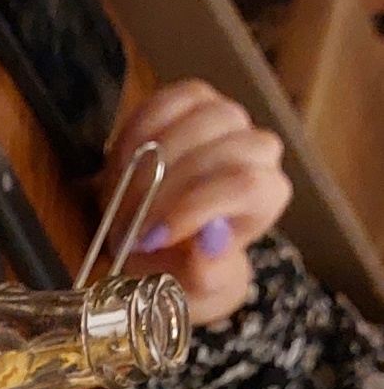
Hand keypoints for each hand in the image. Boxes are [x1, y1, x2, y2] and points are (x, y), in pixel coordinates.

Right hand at [105, 80, 291, 325]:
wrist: (163, 241)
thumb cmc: (182, 266)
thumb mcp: (194, 289)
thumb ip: (207, 272)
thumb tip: (210, 240)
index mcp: (267, 196)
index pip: (245, 185)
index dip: (194, 207)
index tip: (151, 238)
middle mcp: (258, 150)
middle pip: (219, 151)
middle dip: (163, 189)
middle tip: (126, 224)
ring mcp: (228, 119)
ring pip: (197, 121)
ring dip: (148, 160)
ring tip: (120, 197)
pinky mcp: (195, 99)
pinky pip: (168, 100)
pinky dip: (139, 130)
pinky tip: (121, 162)